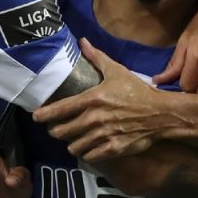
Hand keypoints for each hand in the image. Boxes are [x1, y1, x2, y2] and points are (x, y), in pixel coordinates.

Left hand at [34, 38, 171, 160]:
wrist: (161, 114)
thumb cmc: (138, 91)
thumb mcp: (117, 71)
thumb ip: (97, 58)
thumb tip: (82, 41)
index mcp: (92, 99)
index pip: (60, 109)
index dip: (43, 115)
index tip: (36, 117)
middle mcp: (94, 119)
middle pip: (61, 131)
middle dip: (56, 131)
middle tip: (58, 129)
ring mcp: (103, 136)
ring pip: (73, 146)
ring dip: (71, 143)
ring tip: (73, 139)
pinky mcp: (112, 149)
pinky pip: (89, 156)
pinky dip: (86, 153)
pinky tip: (88, 148)